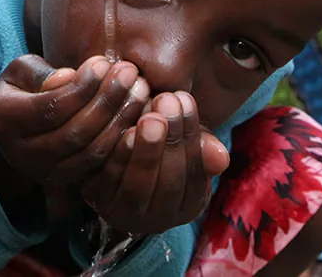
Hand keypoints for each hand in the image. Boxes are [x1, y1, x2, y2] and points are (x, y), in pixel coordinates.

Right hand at [0, 55, 149, 196]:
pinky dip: (122, 142)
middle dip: (107, 101)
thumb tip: (68, 78)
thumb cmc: (23, 88)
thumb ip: (41, 72)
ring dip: (120, 120)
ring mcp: (44, 173)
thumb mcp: (21, 71)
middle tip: (130, 73)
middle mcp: (21, 154)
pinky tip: (139, 115)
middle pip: (74, 133)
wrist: (14, 127)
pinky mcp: (65, 181)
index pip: (51, 107)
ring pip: (90, 152)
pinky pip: (100, 166)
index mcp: (4, 121)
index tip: (104, 63)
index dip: (82, 87)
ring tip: (140, 89)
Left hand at [81, 92, 229, 234]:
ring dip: (147, 150)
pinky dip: (120, 156)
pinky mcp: (98, 202)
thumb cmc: (158, 143)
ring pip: (140, 187)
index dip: (192, 139)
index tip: (185, 101)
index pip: (195, 178)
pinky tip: (126, 131)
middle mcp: (159, 220)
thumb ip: (203, 148)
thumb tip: (223, 157)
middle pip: (170, 185)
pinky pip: (110, 182)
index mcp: (188, 206)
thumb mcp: (183, 143)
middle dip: (171, 142)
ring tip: (151, 118)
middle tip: (168, 103)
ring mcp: (126, 215)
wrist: (112, 150)